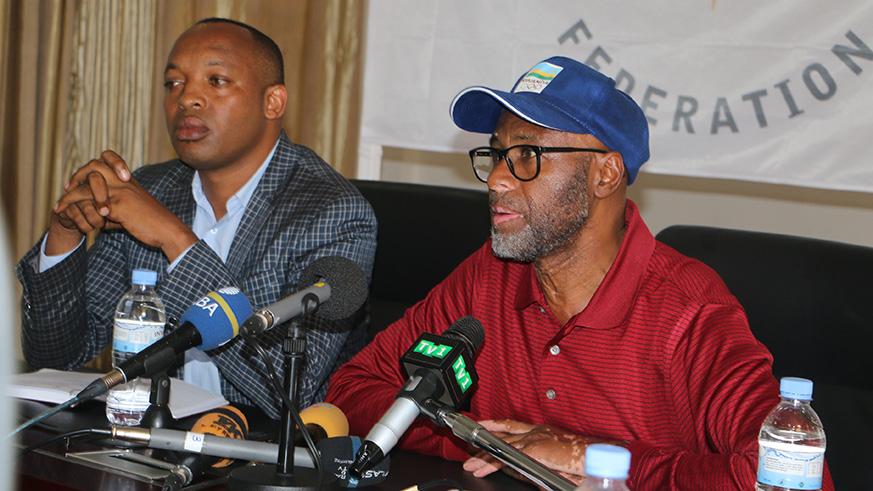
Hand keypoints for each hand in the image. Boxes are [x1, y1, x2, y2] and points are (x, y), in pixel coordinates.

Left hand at [53, 150, 196, 260]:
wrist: (167, 230)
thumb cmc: (153, 223)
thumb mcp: (133, 213)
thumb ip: (115, 212)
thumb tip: (101, 221)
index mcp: (128, 181)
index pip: (107, 158)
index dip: (91, 167)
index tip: (79, 182)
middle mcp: (123, 182)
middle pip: (93, 166)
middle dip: (76, 176)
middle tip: (67, 189)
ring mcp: (121, 192)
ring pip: (87, 186)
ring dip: (69, 197)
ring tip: (59, 207)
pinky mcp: (119, 206)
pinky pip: (91, 203)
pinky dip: (79, 210)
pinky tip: (72, 220)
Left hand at [462, 419, 616, 485]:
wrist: (598, 456)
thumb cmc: (586, 458)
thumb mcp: (559, 460)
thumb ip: (544, 464)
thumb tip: (534, 475)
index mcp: (542, 430)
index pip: (513, 424)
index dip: (496, 424)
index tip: (483, 426)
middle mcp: (535, 431)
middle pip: (502, 435)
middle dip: (483, 443)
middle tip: (469, 450)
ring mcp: (533, 439)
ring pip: (500, 447)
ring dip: (483, 457)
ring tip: (471, 466)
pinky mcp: (533, 450)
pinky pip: (506, 457)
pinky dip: (491, 464)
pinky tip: (482, 469)